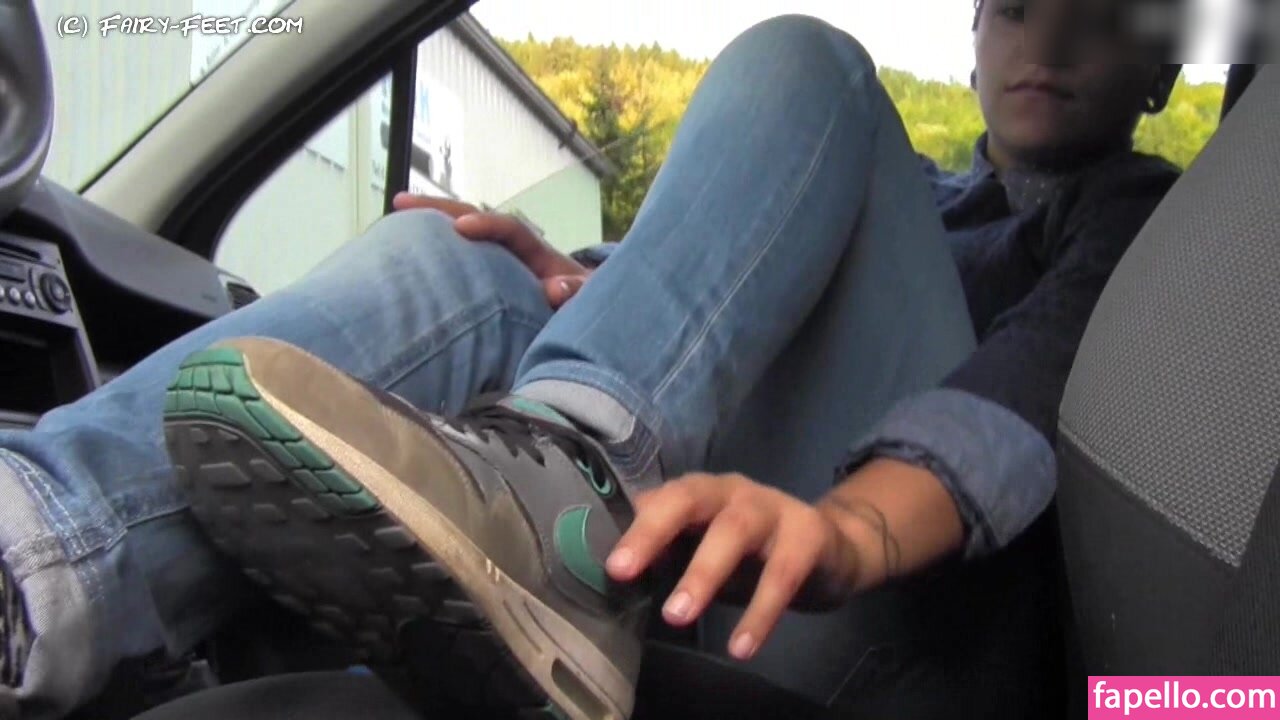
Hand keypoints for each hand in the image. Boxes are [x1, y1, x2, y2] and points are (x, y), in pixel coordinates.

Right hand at [392, 192, 589, 308]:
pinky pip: (457, 261)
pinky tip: (401, 258)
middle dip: (440, 209)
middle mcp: (514, 251)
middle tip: (401, 203)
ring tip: (390, 223)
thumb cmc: (588, 304)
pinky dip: (432, 255)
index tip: (461, 229)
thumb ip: (578, 293)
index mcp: (538, 255)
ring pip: (460, 235)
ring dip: (428, 227)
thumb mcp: (590, 299)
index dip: (487, 226)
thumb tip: (555, 289)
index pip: (511, 231)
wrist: (590, 306)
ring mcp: (498, 262)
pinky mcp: (487, 278)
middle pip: (474, 218)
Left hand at [605, 473, 860, 660]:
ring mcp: (774, 507)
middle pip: (689, 499)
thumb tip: (618, 574)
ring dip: (702, 573)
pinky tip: (741, 647)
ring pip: (734, 531)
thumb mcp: (708, 551)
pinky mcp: (810, 534)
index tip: (610, 565)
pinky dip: (760, 612)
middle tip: (622, 572)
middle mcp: (734, 491)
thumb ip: (669, 555)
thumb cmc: (754, 554)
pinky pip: (782, 573)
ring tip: (677, 617)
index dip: (633, 527)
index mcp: (703, 492)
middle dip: (653, 532)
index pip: (660, 499)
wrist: (834, 550)